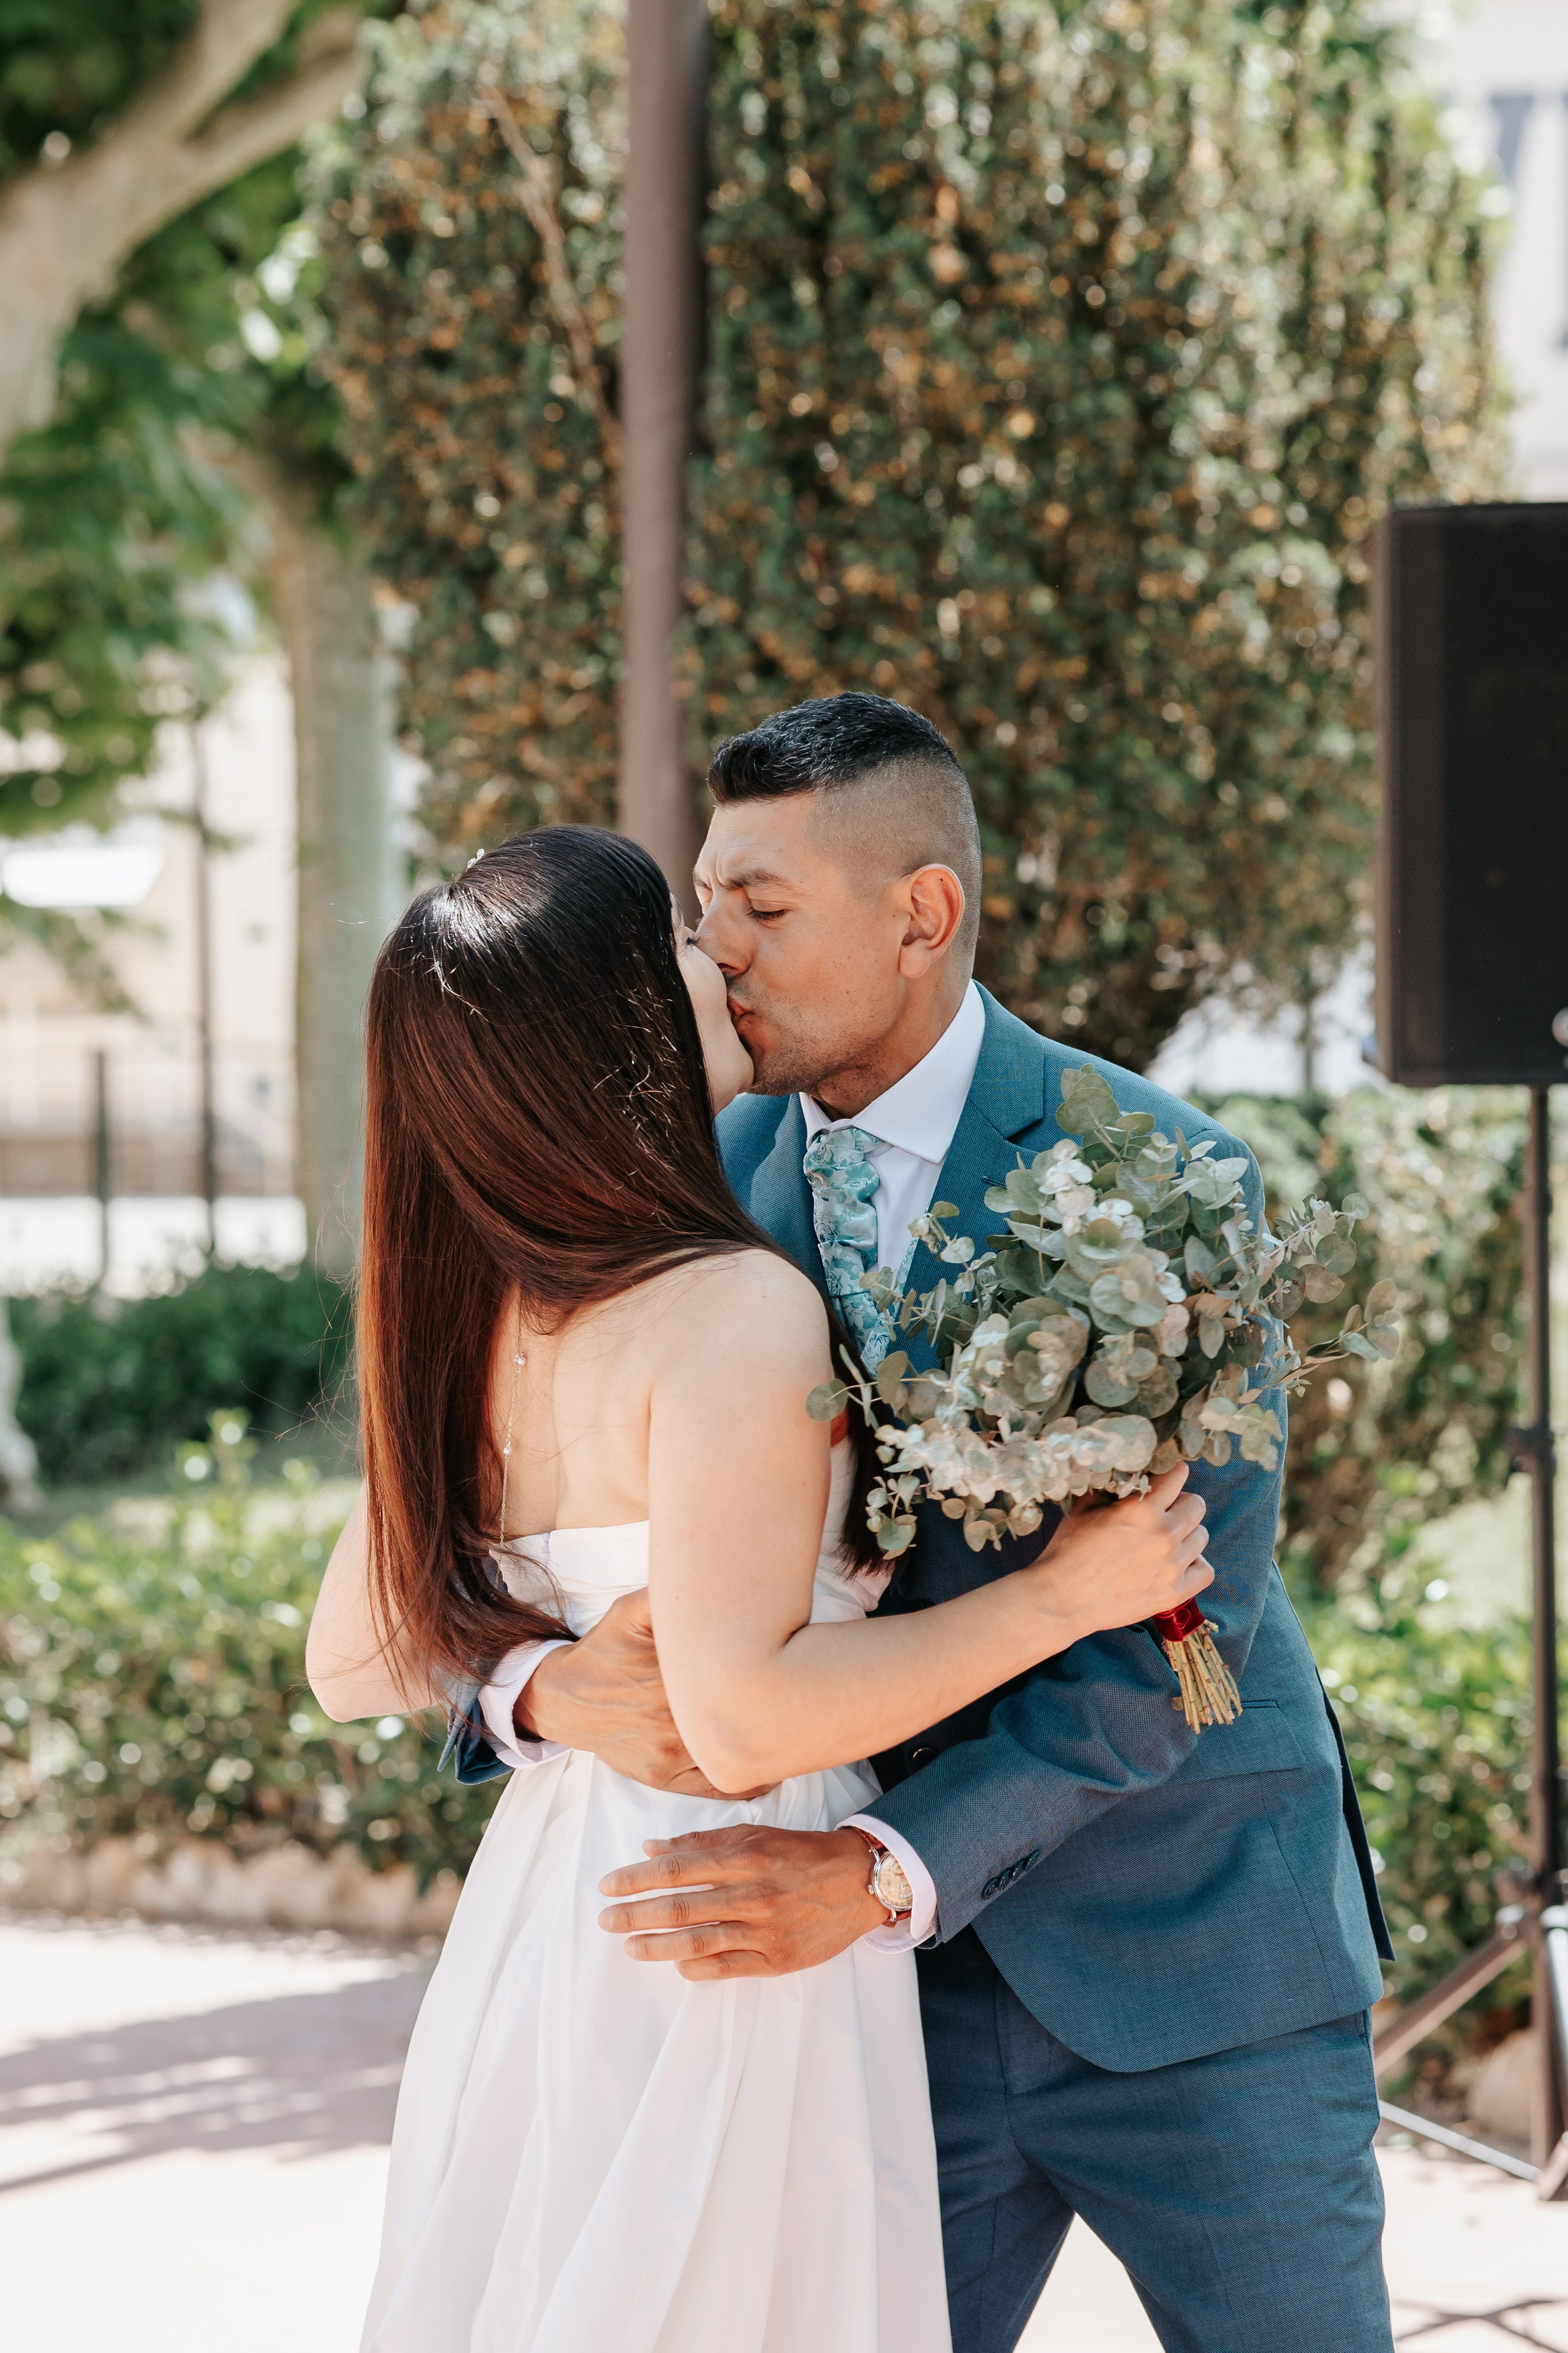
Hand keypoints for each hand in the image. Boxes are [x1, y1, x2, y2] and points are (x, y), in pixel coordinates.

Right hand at [520, 1591, 768, 1798]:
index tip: (788, 1659)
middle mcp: (673, 1723)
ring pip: (733, 1755)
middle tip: (799, 1691)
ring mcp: (669, 1757)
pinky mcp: (664, 1779)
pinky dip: (748, 1780)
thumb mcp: (634, 1610)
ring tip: (791, 1724)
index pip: (737, 1676)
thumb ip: (672, 1595)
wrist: (564, 1697)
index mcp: (671, 1680)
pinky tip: (769, 1764)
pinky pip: (717, 1787)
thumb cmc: (606, 1650)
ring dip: (764, 1742)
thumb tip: (716, 1573)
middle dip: (772, 1705)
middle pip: (741, 1717)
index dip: (766, 1668)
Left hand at [597, 1825, 884, 1978]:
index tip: (608, 1885)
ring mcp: (766, 1930)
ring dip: (657, 1946)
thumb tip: (652, 1847)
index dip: (638, 1878)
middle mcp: (753, 1894)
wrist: (860, 1882)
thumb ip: (702, 1843)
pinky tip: (676, 1965)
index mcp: (746, 1857)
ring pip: (699, 1941)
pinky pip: (729, 1967)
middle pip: (681, 1907)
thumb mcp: (755, 1834)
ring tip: (629, 1946)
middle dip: (636, 1913)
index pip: (678, 1868)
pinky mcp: (778, 1959)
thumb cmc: (802, 1853)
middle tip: (605, 1919)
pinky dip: (697, 1967)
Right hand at [1032, 1463, 1211, 1637]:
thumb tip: (1126, 1476)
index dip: (1170, 1474)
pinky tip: (1178, 1563)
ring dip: (1186, 1533)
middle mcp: (1164, 1534)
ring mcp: (1172, 1566)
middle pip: (1196, 1505)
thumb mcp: (1084, 1508)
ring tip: (1166, 1540)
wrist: (1062, 1599)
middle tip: (1163, 1512)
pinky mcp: (1174, 1593)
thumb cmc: (1068, 1552)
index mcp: (1142, 1509)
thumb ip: (1112, 1488)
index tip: (1166, 1479)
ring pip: (1201, 1536)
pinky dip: (1195, 1564)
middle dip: (1181, 1503)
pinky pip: (1205, 1571)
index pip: (1177, 1476)